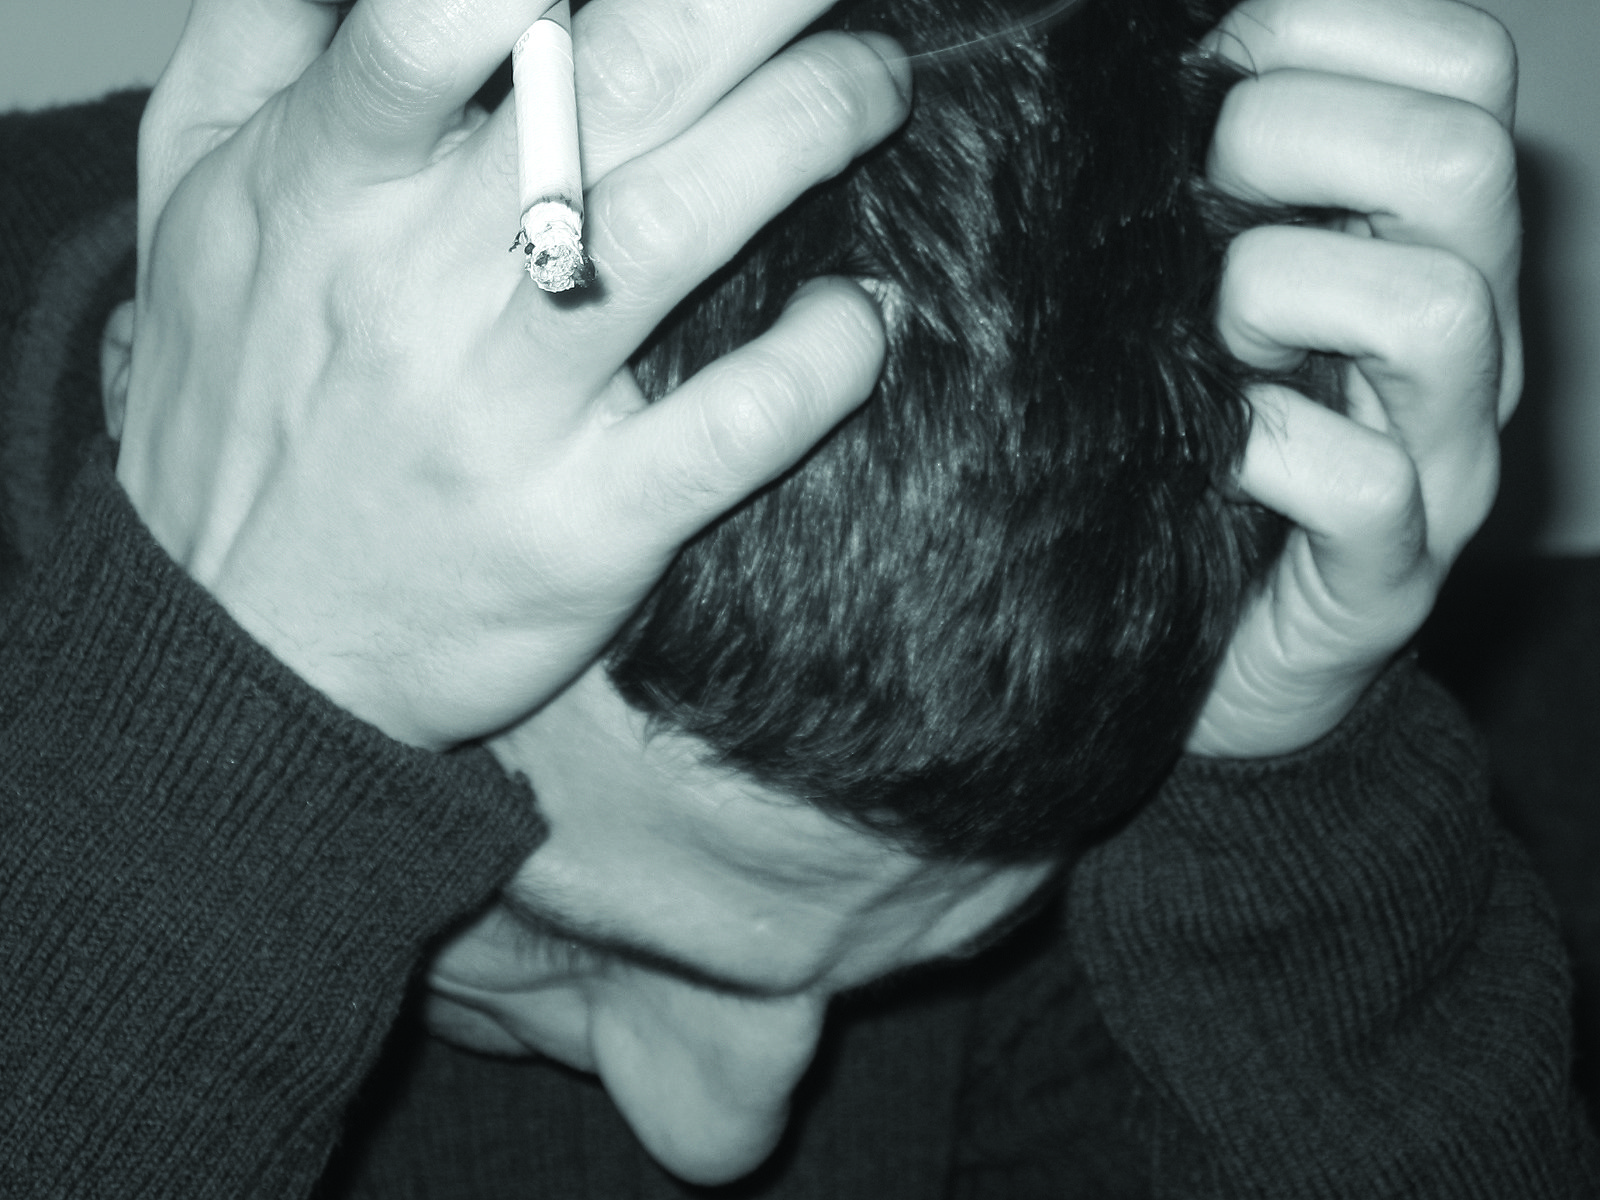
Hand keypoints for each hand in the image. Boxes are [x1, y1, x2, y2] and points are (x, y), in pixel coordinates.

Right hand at [117, 0, 910, 748]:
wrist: (239, 642)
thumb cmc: (232, 396)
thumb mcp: (190, 194)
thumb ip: (259, 39)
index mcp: (326, 179)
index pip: (430, 19)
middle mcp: (421, 283)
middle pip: (603, 94)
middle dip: (739, 7)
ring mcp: (510, 411)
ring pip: (679, 233)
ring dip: (803, 134)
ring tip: (875, 89)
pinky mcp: (588, 525)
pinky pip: (731, 428)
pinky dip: (822, 360)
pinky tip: (866, 312)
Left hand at [1187, 0, 1517, 757]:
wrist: (1229, 658)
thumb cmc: (1202, 447)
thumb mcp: (1212, 291)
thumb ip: (1210, 182)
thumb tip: (1138, 54)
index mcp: (1427, 237)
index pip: (1459, 69)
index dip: (1328, 28)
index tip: (1210, 68)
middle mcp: (1463, 333)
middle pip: (1461, 159)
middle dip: (1294, 140)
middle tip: (1194, 197)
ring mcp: (1441, 458)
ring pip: (1437, 307)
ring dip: (1281, 290)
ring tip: (1207, 335)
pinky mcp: (1385, 575)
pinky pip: (1368, 486)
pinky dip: (1272, 450)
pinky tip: (1210, 450)